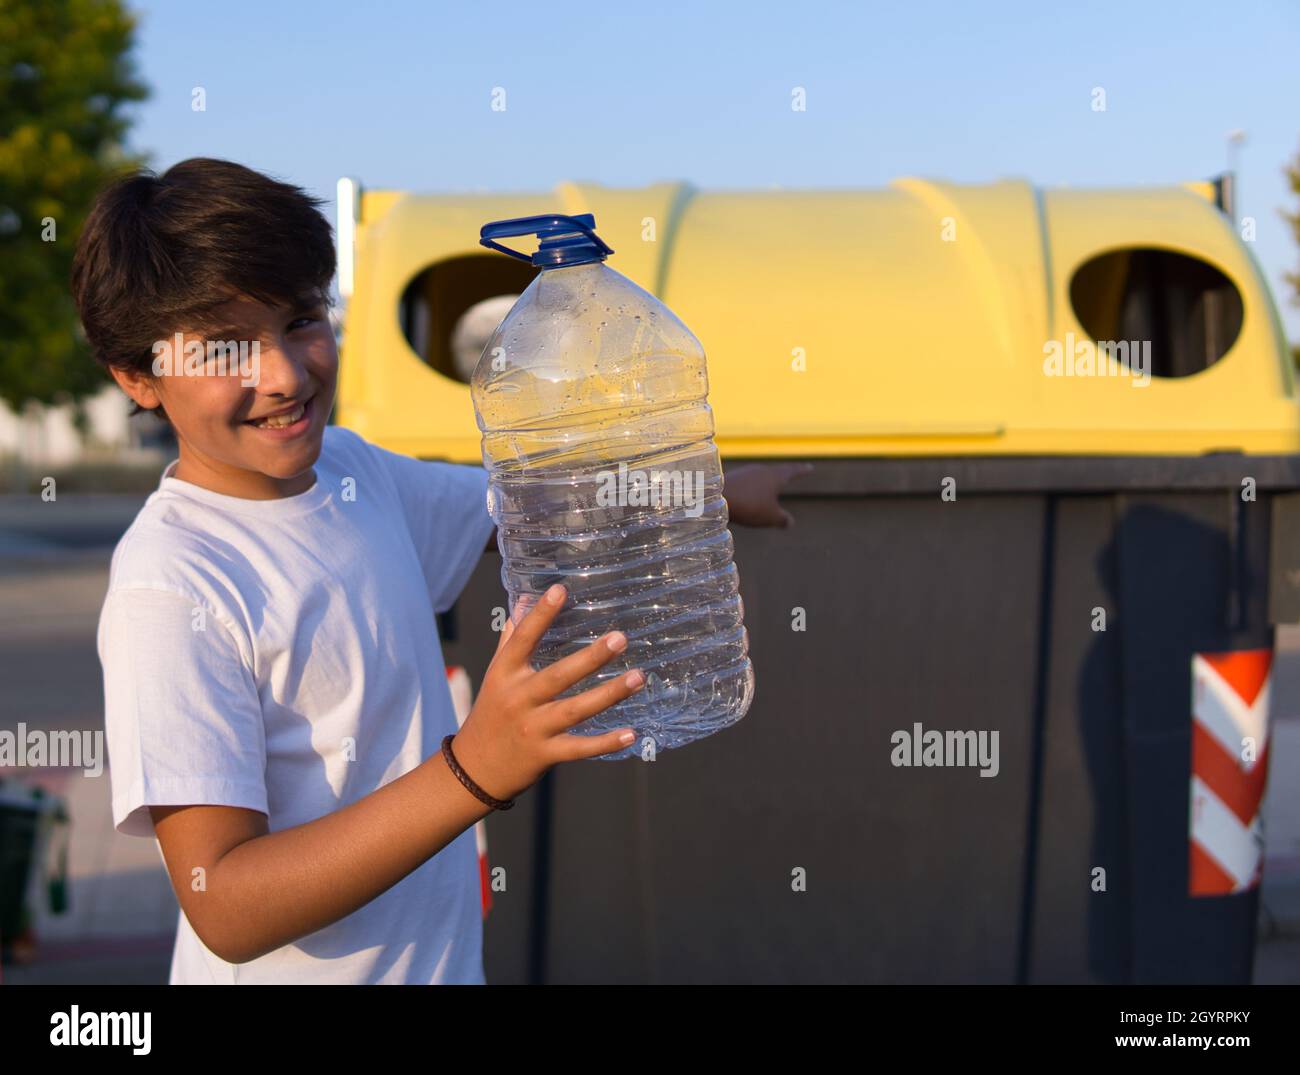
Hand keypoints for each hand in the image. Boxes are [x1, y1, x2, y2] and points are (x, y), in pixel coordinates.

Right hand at [449, 584, 644, 801]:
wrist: (473, 770)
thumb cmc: (491, 713)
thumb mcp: (496, 674)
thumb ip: (511, 638)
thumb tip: (522, 598)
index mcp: (505, 674)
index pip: (522, 639)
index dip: (540, 615)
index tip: (560, 590)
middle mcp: (518, 699)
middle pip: (558, 676)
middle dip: (590, 658)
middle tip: (620, 638)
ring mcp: (532, 729)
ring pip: (575, 710)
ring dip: (608, 694)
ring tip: (638, 677)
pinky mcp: (545, 755)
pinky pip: (580, 748)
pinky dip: (605, 742)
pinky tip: (632, 733)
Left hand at [722, 462, 813, 527]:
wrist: (715, 497)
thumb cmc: (749, 505)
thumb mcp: (771, 517)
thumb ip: (783, 519)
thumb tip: (790, 522)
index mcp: (776, 476)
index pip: (793, 471)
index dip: (802, 471)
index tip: (810, 468)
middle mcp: (761, 470)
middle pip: (777, 472)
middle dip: (784, 474)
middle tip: (792, 473)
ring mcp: (745, 472)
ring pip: (760, 477)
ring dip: (766, 483)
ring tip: (770, 487)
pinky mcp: (732, 478)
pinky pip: (747, 483)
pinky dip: (752, 489)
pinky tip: (747, 495)